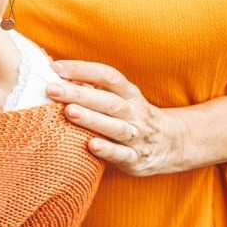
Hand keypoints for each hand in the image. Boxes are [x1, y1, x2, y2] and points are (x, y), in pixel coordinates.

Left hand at [47, 60, 193, 175]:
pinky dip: (108, 150)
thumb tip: (57, 78)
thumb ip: (95, 90)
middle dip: (79, 94)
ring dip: (91, 119)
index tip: (56, 67)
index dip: (82, 69)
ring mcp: (137, 136)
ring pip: (115, 126)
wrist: (174, 144)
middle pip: (108, 100)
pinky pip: (123, 154)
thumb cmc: (134, 117)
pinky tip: (91, 146)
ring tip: (69, 111)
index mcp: (129, 94)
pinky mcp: (137, 159)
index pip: (107, 76)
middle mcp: (134, 112)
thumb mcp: (122, 99)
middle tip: (52, 89)